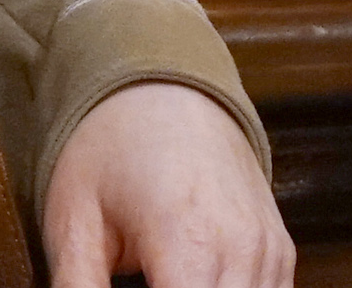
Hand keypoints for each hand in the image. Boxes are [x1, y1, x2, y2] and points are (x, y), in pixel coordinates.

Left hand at [40, 81, 291, 287]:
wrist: (160, 84)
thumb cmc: (111, 144)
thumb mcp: (73, 220)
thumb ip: (78, 287)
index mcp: (189, 239)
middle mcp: (241, 246)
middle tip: (142, 284)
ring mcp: (267, 247)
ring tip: (160, 280)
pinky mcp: (278, 248)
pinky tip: (196, 284)